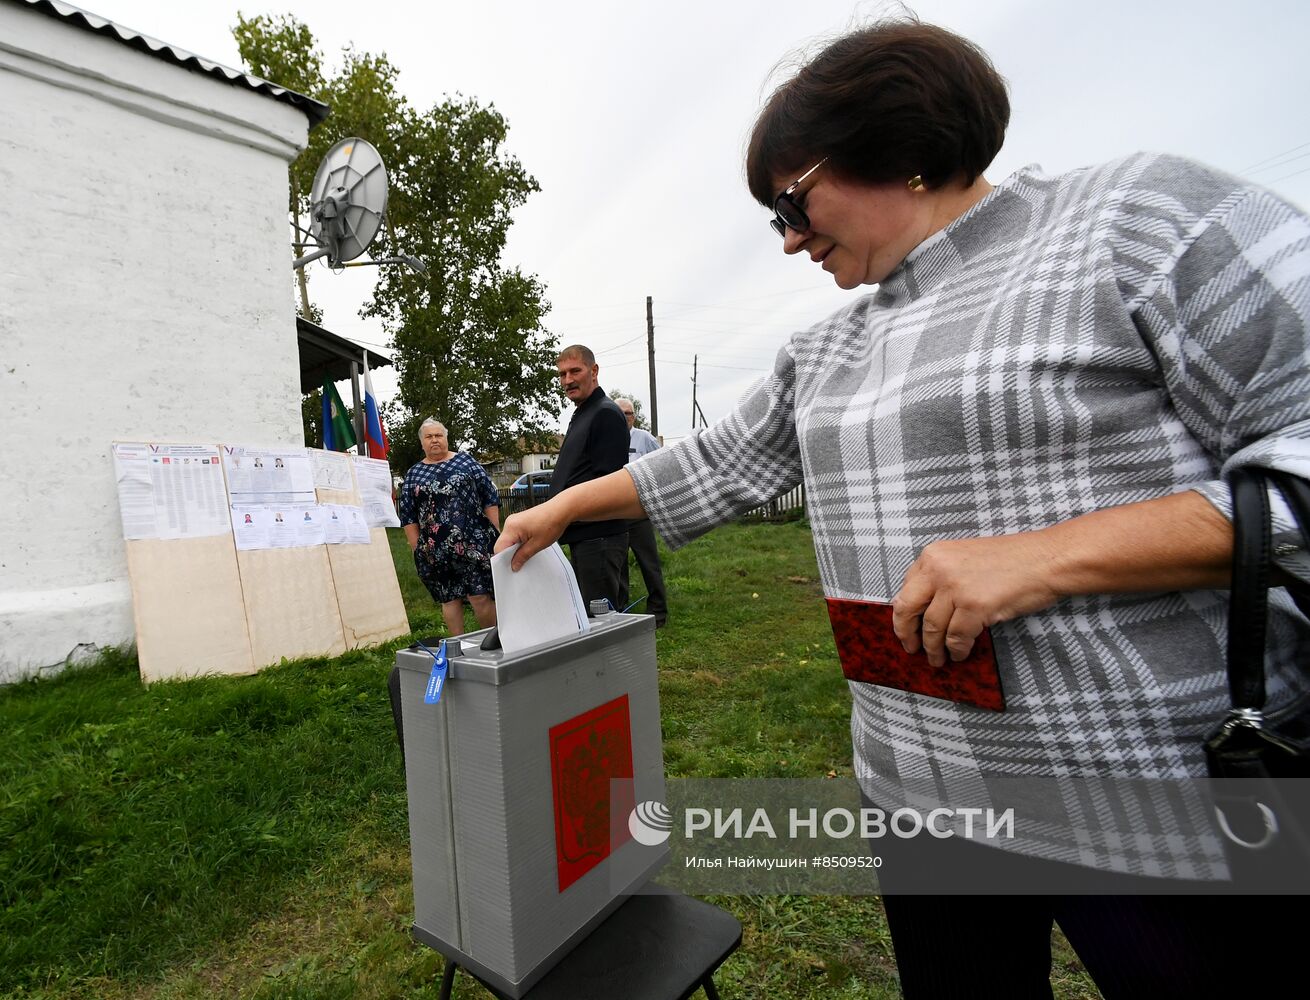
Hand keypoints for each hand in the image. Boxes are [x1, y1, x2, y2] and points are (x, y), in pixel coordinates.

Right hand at [495, 499, 572, 570]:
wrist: (561, 510)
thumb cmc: (551, 523)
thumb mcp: (537, 545)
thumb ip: (523, 556)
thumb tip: (514, 565)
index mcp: (511, 528)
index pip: (499, 548)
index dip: (504, 559)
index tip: (511, 567)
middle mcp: (510, 522)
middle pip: (503, 544)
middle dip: (511, 554)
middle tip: (521, 562)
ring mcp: (514, 520)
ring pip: (509, 540)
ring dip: (516, 548)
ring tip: (528, 551)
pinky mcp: (520, 521)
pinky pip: (515, 535)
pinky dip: (519, 542)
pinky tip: (529, 545)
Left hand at [891, 531, 1060, 666]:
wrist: (1045, 559)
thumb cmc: (1011, 560)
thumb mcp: (964, 558)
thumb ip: (941, 577)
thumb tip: (924, 608)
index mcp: (933, 554)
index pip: (906, 589)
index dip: (904, 614)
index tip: (905, 627)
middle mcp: (938, 568)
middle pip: (908, 609)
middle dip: (906, 634)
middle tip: (911, 649)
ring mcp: (955, 587)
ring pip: (932, 628)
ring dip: (934, 648)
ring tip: (938, 658)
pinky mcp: (974, 606)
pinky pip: (957, 637)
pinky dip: (957, 650)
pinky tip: (960, 653)